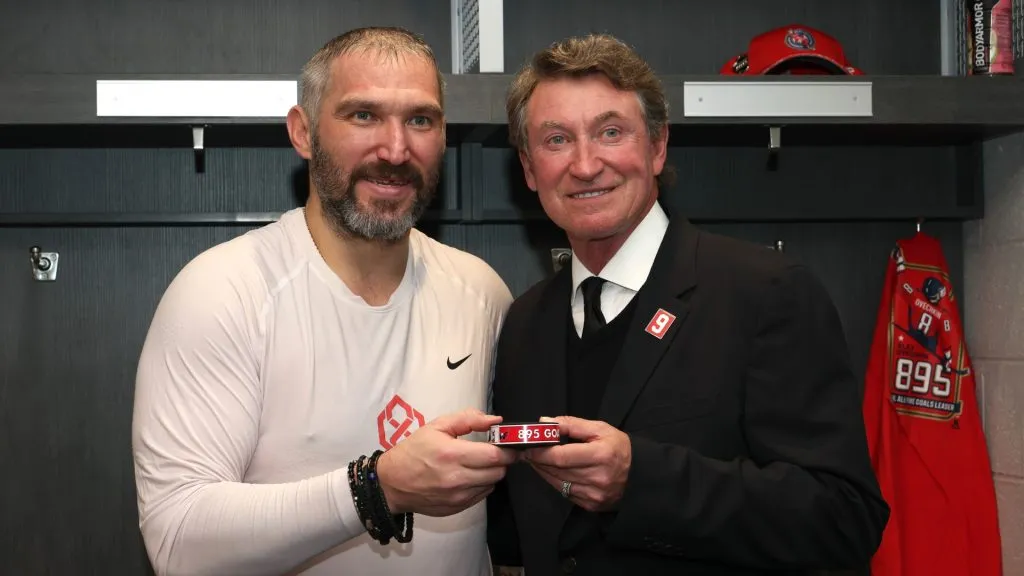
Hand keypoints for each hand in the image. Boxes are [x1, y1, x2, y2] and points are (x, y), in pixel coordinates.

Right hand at [376, 408, 516, 516]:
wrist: (391, 483)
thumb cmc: (413, 451)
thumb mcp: (436, 426)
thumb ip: (468, 419)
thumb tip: (495, 421)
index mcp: (452, 455)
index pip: (494, 456)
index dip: (507, 449)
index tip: (509, 444)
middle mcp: (457, 479)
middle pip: (498, 472)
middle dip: (502, 461)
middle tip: (495, 452)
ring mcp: (458, 497)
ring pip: (492, 484)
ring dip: (492, 473)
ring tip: (480, 464)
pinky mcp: (457, 508)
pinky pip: (481, 496)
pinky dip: (482, 485)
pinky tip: (470, 476)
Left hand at [523, 416, 630, 511]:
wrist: (639, 475)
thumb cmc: (619, 447)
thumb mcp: (600, 428)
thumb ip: (571, 424)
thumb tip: (545, 422)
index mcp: (600, 455)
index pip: (561, 456)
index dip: (541, 452)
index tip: (528, 446)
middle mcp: (597, 478)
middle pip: (557, 470)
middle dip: (538, 460)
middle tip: (527, 452)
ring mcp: (594, 494)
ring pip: (558, 483)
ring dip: (543, 471)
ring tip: (536, 460)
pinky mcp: (591, 505)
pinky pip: (565, 493)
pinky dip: (555, 481)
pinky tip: (551, 472)